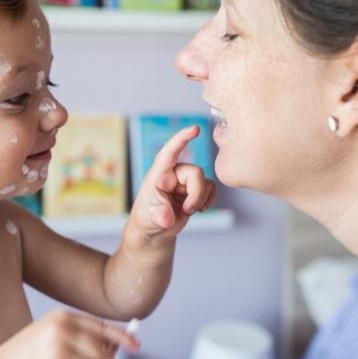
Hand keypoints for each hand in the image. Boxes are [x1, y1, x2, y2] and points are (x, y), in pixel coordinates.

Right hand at [0, 309, 138, 358]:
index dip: (122, 338)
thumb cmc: (28, 352)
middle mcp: (61, 333)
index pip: (101, 327)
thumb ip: (81, 334)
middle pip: (103, 354)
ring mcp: (58, 356)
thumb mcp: (51, 331)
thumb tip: (116, 345)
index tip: (136, 346)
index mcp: (62, 318)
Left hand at [128, 126, 217, 241]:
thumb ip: (159, 215)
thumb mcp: (149, 217)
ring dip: (200, 200)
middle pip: (196, 172)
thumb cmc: (146, 217)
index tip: (195, 129)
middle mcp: (174, 173)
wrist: (154, 229)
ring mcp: (185, 181)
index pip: (170, 152)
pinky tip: (199, 209)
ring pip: (205, 182)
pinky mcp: (196, 189)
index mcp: (159, 173)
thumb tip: (167, 219)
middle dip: (196, 194)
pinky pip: (211, 188)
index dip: (181, 139)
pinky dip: (208, 200)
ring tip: (185, 212)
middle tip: (186, 211)